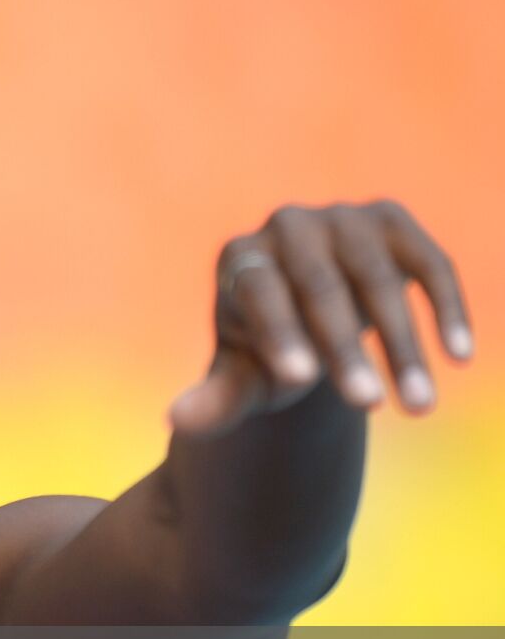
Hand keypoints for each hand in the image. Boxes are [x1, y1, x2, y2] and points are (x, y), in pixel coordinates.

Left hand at [168, 200, 472, 435]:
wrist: (312, 316)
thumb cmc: (268, 351)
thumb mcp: (242, 376)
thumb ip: (217, 398)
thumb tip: (179, 420)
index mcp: (239, 258)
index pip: (259, 291)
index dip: (279, 333)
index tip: (299, 380)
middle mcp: (287, 225)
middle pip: (319, 286)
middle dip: (345, 349)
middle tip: (367, 406)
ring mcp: (343, 218)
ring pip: (379, 279)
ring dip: (402, 344)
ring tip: (418, 406)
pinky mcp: (392, 222)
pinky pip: (428, 263)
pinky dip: (446, 307)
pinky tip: (459, 356)